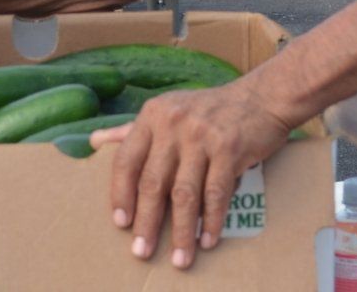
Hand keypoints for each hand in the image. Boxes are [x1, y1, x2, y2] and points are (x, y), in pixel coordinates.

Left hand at [94, 79, 295, 270]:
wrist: (262, 97)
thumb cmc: (209, 109)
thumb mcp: (167, 111)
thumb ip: (131, 130)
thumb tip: (94, 142)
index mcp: (153, 115)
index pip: (127, 160)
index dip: (121, 194)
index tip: (121, 223)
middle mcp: (173, 123)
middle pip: (153, 182)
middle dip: (147, 222)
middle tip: (142, 252)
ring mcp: (202, 135)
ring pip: (185, 193)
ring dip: (182, 231)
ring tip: (180, 258)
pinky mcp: (229, 148)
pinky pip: (216, 193)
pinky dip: (212, 220)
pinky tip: (207, 240)